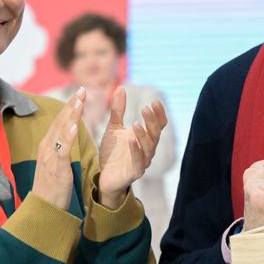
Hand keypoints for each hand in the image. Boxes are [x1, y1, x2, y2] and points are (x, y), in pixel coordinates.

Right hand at [31, 89, 81, 210]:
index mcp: (48, 145)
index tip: (79, 93)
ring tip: (80, 100)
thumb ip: (60, 147)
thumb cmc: (52, 186)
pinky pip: (62, 150)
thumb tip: (67, 132)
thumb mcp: (55, 162)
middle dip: (72, 105)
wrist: (44, 208)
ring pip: (61, 131)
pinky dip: (67, 137)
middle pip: (60, 121)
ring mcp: (50, 157)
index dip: (70, 107)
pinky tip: (74, 125)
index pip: (60, 121)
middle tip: (82, 89)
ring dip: (71, 115)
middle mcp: (47, 148)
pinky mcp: (56, 168)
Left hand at [97, 87, 167, 208]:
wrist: (104, 176)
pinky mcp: (134, 172)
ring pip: (148, 147)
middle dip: (152, 121)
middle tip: (146, 108)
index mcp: (145, 137)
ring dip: (144, 135)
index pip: (159, 124)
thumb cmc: (112, 152)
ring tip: (136, 123)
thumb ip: (118, 110)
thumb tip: (121, 87)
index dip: (158, 113)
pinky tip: (131, 141)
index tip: (155, 101)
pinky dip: (136, 151)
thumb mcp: (113, 127)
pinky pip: (138, 161)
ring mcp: (143, 161)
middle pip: (155, 133)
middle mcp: (148, 148)